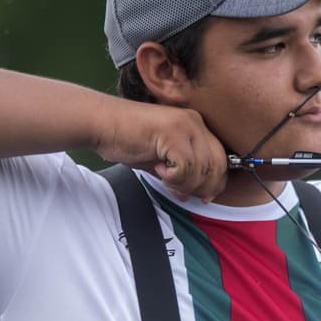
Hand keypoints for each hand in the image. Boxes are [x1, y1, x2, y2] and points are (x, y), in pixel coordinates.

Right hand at [96, 100, 228, 201]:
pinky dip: (174, 177)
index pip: (221, 159)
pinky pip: (186, 167)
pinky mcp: (172, 132)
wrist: (100, 124)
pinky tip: (159, 170)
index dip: (215, 182)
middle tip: (181, 191)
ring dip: (184, 183)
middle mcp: (195, 122)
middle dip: (202, 187)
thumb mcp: (160, 161)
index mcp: (196, 126)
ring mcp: (185, 125)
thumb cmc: (127, 140)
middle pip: (217, 165)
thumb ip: (180, 176)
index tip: (204, 197)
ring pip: (202, 169)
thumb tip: (193, 196)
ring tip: (164, 177)